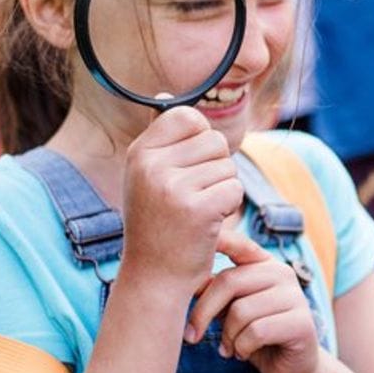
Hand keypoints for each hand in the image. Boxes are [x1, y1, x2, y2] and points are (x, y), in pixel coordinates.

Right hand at [120, 107, 241, 294]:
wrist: (153, 277)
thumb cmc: (156, 224)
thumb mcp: (147, 177)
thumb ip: (160, 138)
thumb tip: (166, 95)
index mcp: (139, 152)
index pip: (188, 116)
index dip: (201, 139)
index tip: (191, 167)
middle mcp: (151, 165)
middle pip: (214, 140)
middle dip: (216, 168)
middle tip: (195, 197)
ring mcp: (172, 187)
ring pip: (227, 166)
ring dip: (223, 190)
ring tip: (199, 212)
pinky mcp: (197, 209)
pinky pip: (234, 189)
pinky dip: (229, 208)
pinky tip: (209, 224)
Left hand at [187, 229, 323, 372]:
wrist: (292, 370)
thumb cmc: (255, 337)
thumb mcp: (231, 309)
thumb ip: (215, 292)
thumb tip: (184, 279)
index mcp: (264, 264)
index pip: (238, 244)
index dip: (216, 239)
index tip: (188, 239)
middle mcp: (282, 273)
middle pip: (229, 282)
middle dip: (203, 312)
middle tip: (191, 336)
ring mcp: (295, 296)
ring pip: (241, 311)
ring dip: (227, 337)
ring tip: (229, 348)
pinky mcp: (302, 323)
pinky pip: (256, 332)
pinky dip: (242, 348)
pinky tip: (243, 354)